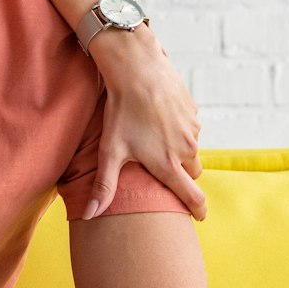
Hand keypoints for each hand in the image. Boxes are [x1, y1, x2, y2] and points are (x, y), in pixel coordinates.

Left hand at [86, 27, 204, 219]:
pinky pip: (191, 129)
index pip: (191, 196)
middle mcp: (185, 149)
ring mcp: (192, 129)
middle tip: (163, 170)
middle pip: (192, 173)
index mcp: (167, 164)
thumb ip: (104, 187)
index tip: (199, 217)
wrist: (138, 69)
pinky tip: (161, 121)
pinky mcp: (193, 112)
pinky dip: (180, 131)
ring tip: (156, 140)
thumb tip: (89, 215)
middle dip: (182, 176)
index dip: (197, 209)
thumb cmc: (122, 111)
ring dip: (180, 151)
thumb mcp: (110, 151)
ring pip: (191, 150)